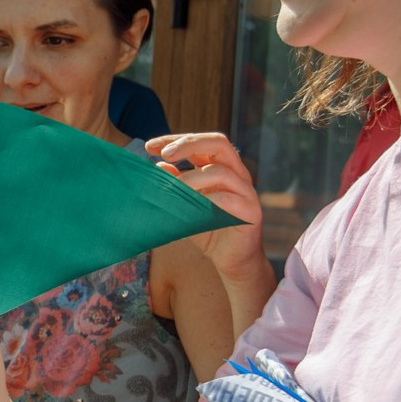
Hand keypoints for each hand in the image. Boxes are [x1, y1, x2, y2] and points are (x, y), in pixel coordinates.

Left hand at [145, 132, 267, 287]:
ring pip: (221, 171)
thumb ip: (176, 186)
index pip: (200, 143)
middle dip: (189, 144)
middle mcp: (236, 174)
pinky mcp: (251, 211)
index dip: (175, 140)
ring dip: (192, 177)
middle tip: (164, 154)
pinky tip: (190, 207)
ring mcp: (246, 191)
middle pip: (218, 143)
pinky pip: (229, 199)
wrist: (233, 261)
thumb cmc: (208, 231)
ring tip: (172, 188)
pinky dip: (207, 200)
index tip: (149, 147)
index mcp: (220, 167)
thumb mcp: (186, 205)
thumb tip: (158, 167)